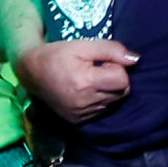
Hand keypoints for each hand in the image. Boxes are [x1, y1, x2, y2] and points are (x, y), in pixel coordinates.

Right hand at [16, 38, 135, 122]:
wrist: (31, 73)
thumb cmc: (58, 55)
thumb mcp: (83, 45)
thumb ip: (111, 50)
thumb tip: (135, 60)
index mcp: (85, 82)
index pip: (122, 79)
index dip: (116, 67)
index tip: (102, 62)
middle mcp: (85, 102)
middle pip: (122, 92)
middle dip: (116, 79)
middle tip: (98, 69)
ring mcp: (82, 114)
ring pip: (114, 103)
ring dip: (109, 90)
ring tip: (91, 79)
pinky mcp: (79, 121)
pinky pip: (103, 111)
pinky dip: (100, 100)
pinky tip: (86, 91)